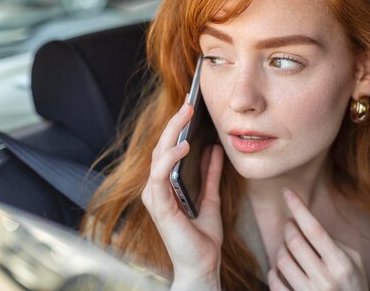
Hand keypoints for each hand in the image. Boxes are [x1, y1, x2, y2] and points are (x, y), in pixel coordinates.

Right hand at [141, 101, 223, 289]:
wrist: (203, 266)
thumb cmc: (202, 238)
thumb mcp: (210, 198)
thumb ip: (209, 175)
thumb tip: (214, 150)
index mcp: (165, 186)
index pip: (167, 149)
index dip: (176, 127)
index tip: (190, 107)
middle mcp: (156, 189)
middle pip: (160, 148)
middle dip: (174, 122)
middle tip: (188, 103)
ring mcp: (155, 197)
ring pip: (157, 156)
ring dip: (170, 133)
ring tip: (186, 115)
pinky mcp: (160, 207)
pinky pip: (160, 176)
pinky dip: (169, 158)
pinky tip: (185, 145)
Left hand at [268, 189, 368, 290]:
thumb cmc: (352, 286)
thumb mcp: (353, 263)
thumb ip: (333, 243)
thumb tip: (305, 223)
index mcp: (341, 264)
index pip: (315, 229)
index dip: (299, 208)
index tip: (287, 192)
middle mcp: (326, 279)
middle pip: (294, 242)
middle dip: (289, 228)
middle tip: (290, 225)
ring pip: (282, 260)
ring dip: (281, 249)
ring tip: (288, 248)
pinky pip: (274, 281)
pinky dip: (274, 271)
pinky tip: (280, 268)